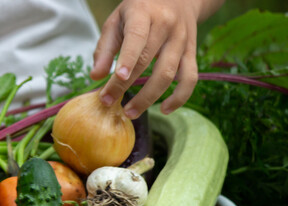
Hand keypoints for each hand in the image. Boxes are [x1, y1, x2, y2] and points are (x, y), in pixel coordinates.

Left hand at [91, 0, 205, 118]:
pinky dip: (179, 97)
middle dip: (126, 85)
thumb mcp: (117, 20)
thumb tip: (96, 76)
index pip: (137, 37)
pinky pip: (190, 78)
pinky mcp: (191, 53)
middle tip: (108, 102)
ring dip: (149, 97)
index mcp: (143, 13)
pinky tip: (164, 109)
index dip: (128, 59)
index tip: (117, 78)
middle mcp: (166, 26)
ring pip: (169, 74)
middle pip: (148, 61)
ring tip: (130, 112)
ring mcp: (181, 40)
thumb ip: (105, 48)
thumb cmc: (139, 10)